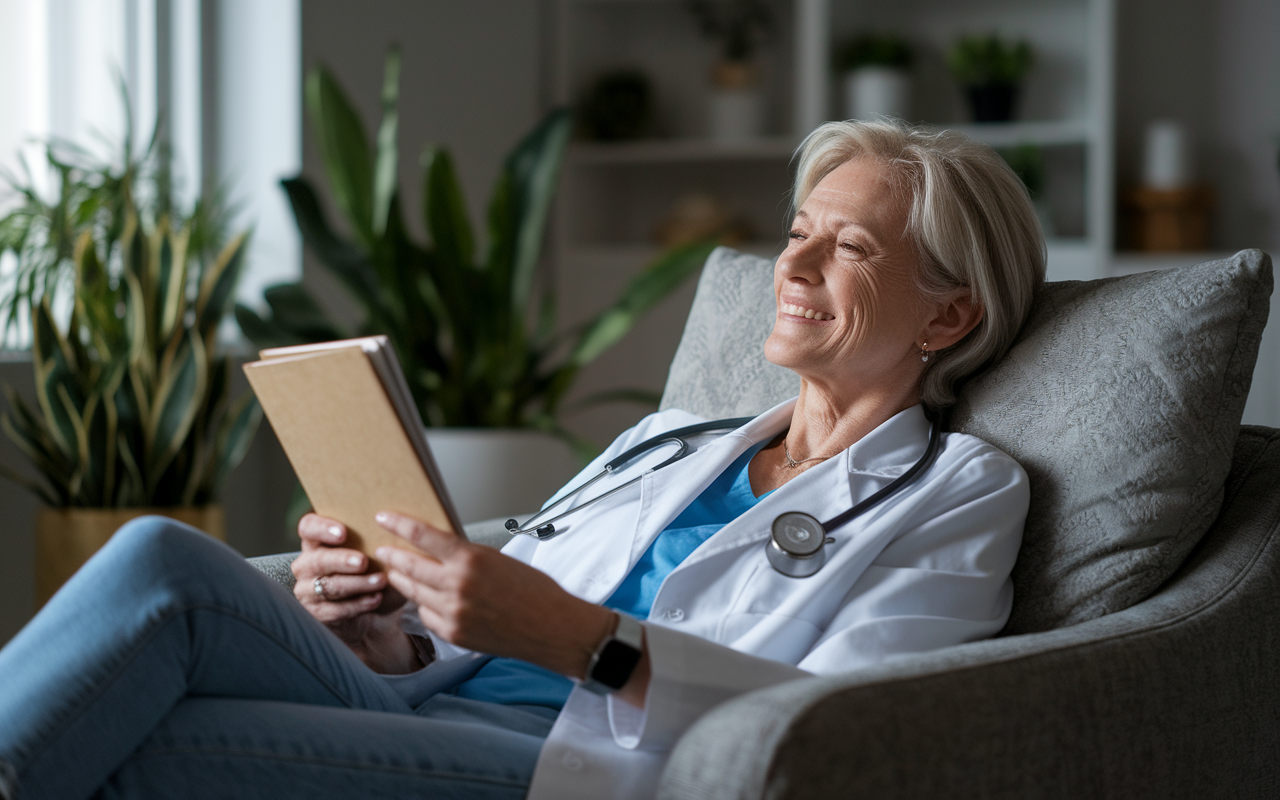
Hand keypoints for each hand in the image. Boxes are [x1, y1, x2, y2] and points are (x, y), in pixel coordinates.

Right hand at [292, 513, 420, 673]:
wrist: (375, 613)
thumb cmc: (375, 571)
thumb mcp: (377, 553)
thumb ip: (379, 538)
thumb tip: (399, 524)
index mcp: (318, 541)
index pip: (309, 527)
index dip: (322, 528)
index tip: (343, 533)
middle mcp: (307, 564)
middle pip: (318, 559)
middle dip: (342, 559)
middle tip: (363, 561)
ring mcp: (308, 590)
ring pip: (329, 586)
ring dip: (357, 583)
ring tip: (381, 581)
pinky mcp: (317, 613)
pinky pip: (335, 609)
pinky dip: (359, 604)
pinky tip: (376, 599)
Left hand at [374, 511, 650, 705]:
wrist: (553, 628)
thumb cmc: (535, 591)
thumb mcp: (499, 559)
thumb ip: (466, 556)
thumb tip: (439, 551)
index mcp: (471, 559)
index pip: (422, 536)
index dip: (398, 524)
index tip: (384, 518)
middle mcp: (457, 586)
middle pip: (408, 565)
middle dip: (391, 555)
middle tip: (382, 549)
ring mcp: (452, 612)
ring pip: (413, 592)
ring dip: (403, 580)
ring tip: (397, 573)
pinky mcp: (453, 634)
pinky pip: (427, 615)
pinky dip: (425, 605)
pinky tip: (427, 600)